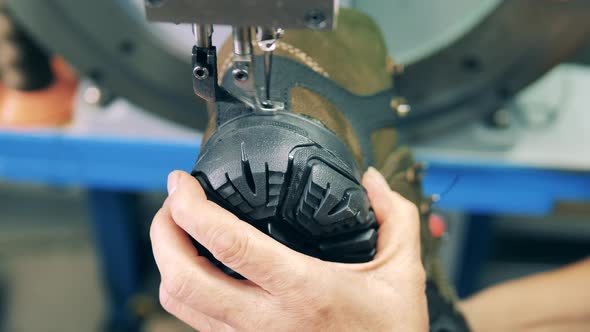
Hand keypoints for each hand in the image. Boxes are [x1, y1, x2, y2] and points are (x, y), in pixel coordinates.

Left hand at [150, 168, 427, 331]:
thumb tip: (372, 180)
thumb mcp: (403, 273)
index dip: (192, 207)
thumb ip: (396, 218)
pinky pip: (195, 320)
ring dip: (166, 260)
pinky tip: (201, 267)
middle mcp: (266, 320)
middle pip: (182, 277)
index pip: (229, 243)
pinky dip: (184, 288)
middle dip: (162, 232)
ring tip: (177, 230)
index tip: (182, 183)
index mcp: (304, 290)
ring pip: (178, 303)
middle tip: (172, 203)